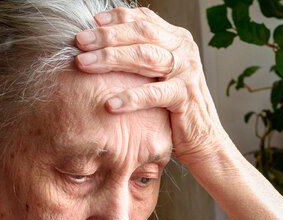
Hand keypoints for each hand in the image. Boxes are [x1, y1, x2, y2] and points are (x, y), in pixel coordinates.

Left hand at [74, 7, 230, 169]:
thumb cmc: (172, 108)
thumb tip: (99, 41)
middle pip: (141, 34)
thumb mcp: (157, 75)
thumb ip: (139, 56)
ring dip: (111, 59)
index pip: (144, 19)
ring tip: (84, 64)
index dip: (118, 18)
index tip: (93, 22)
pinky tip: (110, 104)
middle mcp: (185, 50)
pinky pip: (154, 94)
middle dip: (107, 36)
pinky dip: (131, 98)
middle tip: (80, 41)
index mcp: (177, 39)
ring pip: (146, 57)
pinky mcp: (186, 96)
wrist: (202, 139)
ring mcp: (188, 71)